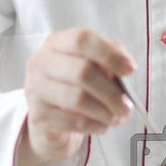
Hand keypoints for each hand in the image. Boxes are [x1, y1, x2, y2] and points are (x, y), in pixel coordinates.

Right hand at [23, 27, 136, 164]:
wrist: (53, 118)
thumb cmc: (78, 86)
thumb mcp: (94, 67)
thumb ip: (109, 61)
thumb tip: (125, 69)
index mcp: (57, 43)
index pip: (81, 39)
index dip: (109, 54)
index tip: (130, 70)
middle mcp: (40, 62)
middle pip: (82, 71)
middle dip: (111, 92)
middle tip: (126, 106)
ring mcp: (35, 89)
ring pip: (77, 98)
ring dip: (104, 111)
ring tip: (117, 118)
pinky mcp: (38, 115)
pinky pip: (73, 121)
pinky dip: (95, 125)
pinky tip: (103, 126)